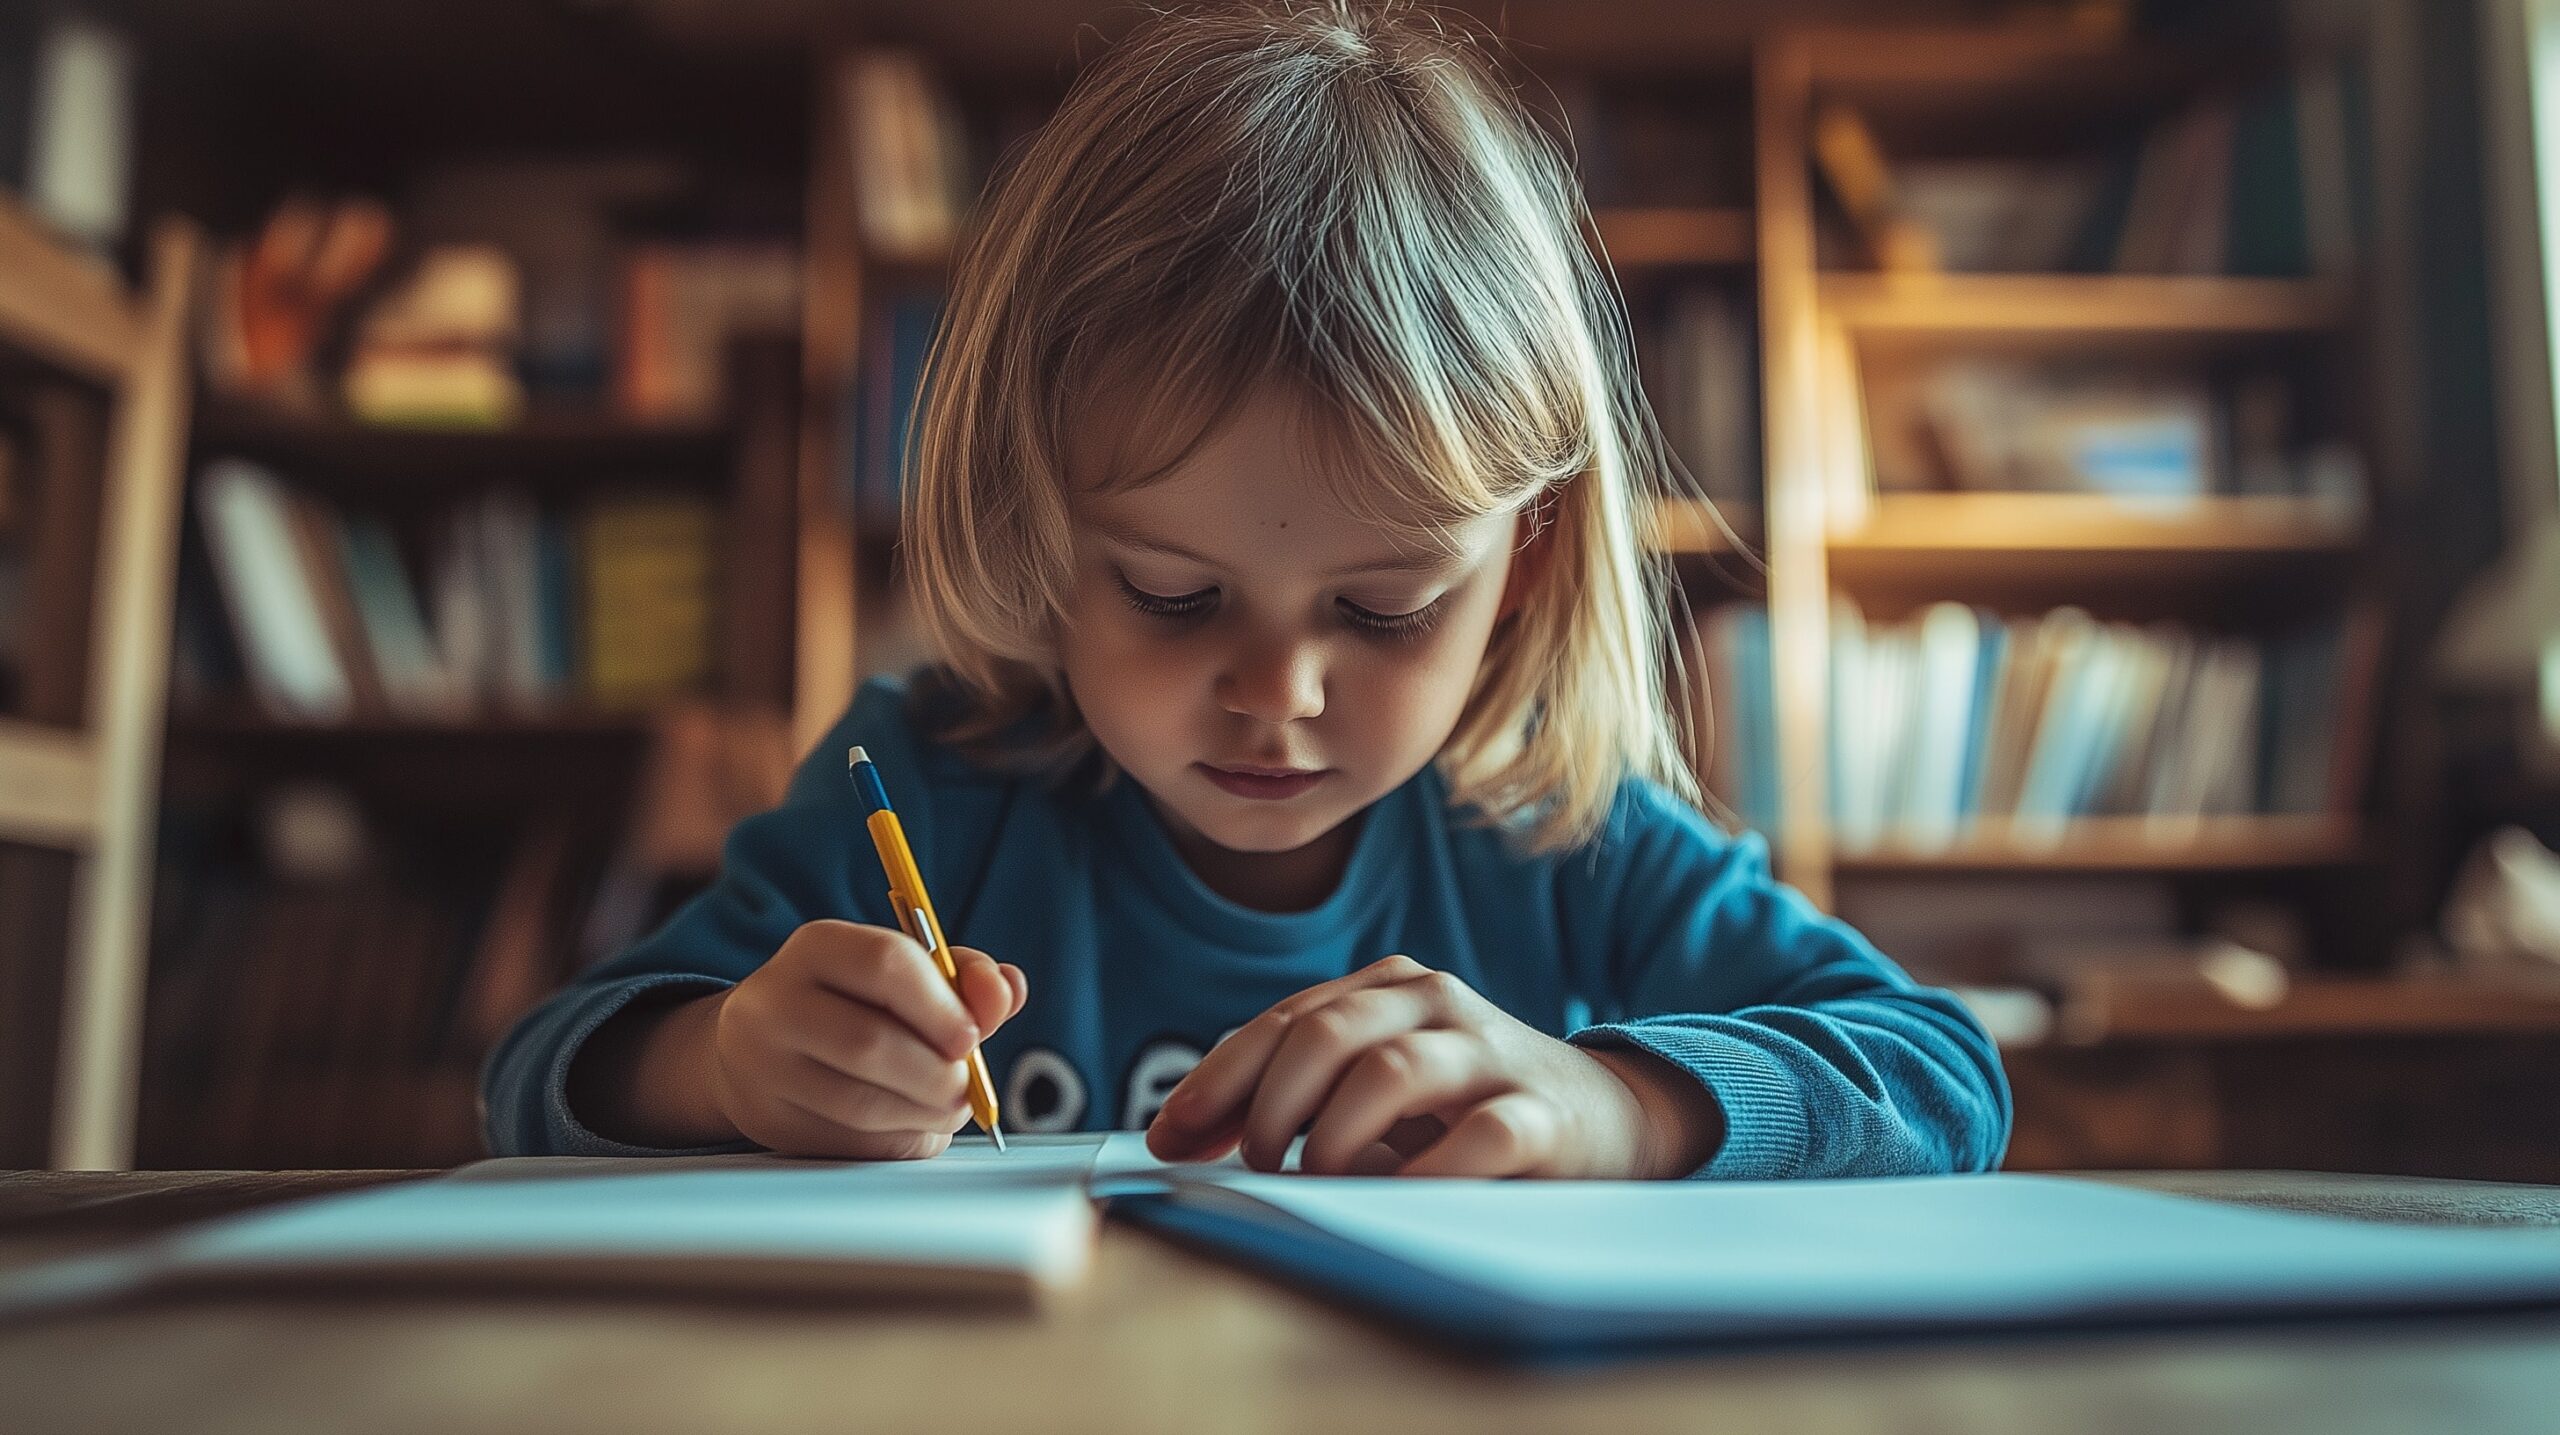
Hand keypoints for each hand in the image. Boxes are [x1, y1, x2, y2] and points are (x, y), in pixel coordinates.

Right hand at [706, 920, 1025, 1159]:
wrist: (756, 1046)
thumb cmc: (851, 1002)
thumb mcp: (903, 973)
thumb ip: (964, 978)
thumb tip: (1007, 991)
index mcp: (817, 948)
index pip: (886, 965)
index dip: (942, 1006)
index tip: (973, 1036)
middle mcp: (776, 1003)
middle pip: (870, 1043)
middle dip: (939, 1073)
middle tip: (967, 1086)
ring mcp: (763, 1067)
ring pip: (860, 1103)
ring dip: (925, 1114)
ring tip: (948, 1107)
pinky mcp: (770, 1121)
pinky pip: (850, 1143)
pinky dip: (898, 1140)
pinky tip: (912, 1125)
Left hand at [1144, 955, 1719, 1178]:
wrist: (1611, 1116)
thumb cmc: (1468, 1104)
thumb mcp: (1381, 1081)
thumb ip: (1298, 1091)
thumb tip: (1186, 1133)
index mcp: (1389, 987)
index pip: (1283, 1021)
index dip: (1216, 1081)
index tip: (1166, 1139)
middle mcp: (1436, 1004)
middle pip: (1324, 1033)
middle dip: (1266, 1104)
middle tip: (1249, 1163)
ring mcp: (1488, 1052)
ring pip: (1388, 1071)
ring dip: (1331, 1135)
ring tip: (1313, 1179)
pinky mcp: (1538, 1112)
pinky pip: (1473, 1136)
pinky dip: (1422, 1170)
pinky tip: (1393, 1196)